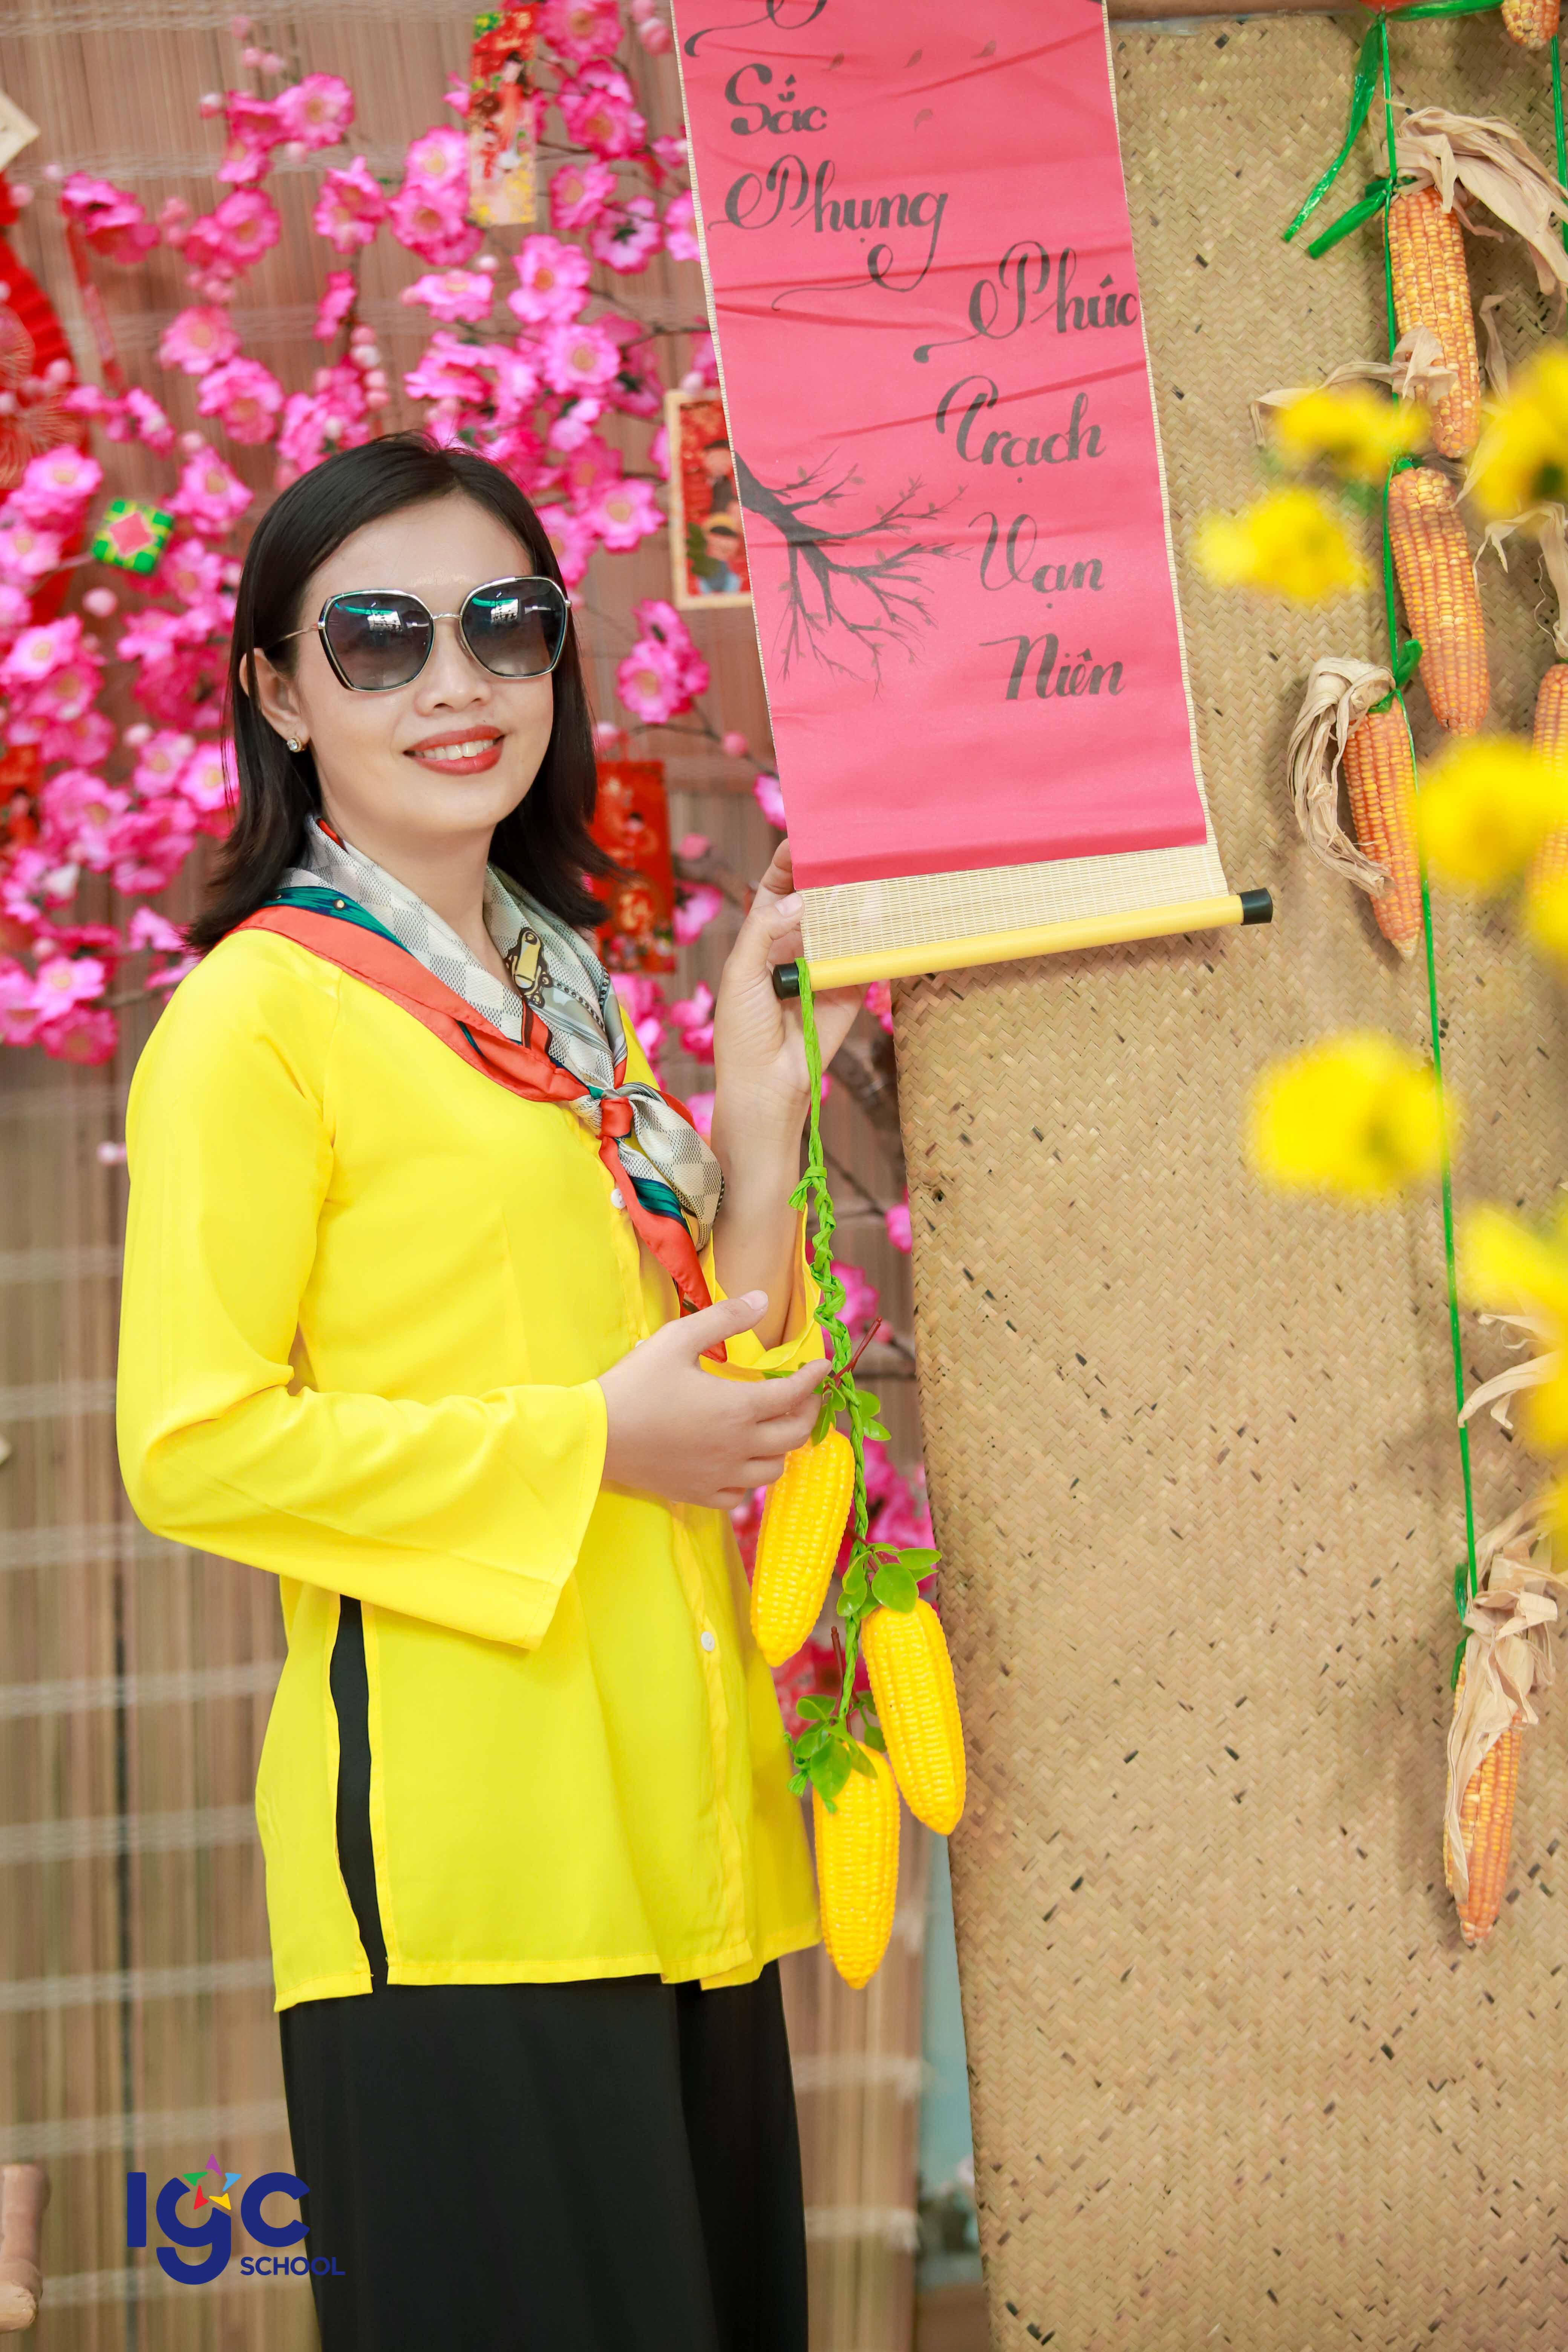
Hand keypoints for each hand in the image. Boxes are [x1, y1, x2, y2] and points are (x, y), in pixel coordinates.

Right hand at [597, 1290, 826, 1508]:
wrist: (595, 1436)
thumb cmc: (635, 1384)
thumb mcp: (677, 1339)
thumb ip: (724, 1318)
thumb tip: (763, 1300)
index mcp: (739, 1408)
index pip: (794, 1394)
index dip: (814, 1378)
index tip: (824, 1366)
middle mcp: (738, 1446)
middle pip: (795, 1435)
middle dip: (809, 1412)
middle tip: (805, 1396)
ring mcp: (720, 1475)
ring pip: (774, 1468)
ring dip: (782, 1447)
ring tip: (774, 1428)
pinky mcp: (699, 1493)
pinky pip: (741, 1495)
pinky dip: (749, 1478)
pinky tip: (740, 1461)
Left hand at [710, 836, 863, 1147]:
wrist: (766, 1086)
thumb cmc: (741, 1030)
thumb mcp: (741, 971)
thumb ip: (766, 929)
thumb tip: (804, 898)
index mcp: (763, 936)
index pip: (778, 886)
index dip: (791, 862)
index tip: (806, 836)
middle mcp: (797, 944)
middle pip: (818, 898)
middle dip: (832, 873)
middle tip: (851, 844)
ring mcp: (827, 964)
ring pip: (846, 922)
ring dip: (859, 898)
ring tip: (874, 865)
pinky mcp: (852, 987)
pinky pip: (867, 954)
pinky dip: (879, 935)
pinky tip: (889, 909)